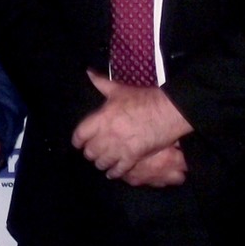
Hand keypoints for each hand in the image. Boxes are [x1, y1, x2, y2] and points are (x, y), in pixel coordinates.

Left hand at [72, 70, 191, 179]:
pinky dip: (114, 172)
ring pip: (101, 162)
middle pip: (89, 151)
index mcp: (101, 118)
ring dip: (100, 162)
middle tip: (92, 152)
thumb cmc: (144, 98)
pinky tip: (112, 173)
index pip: (80, 135)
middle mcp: (106, 136)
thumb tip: (88, 72)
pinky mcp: (132, 157)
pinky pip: (118, 170)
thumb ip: (102, 83)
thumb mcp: (120, 89)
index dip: (77, 140)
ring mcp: (119, 148)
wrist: (167, 111)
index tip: (78, 143)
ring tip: (101, 162)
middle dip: (90, 152)